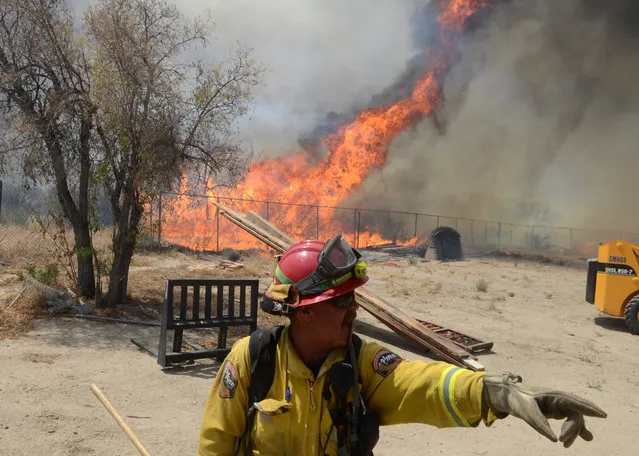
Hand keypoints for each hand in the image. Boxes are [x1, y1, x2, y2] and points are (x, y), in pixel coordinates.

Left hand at [483, 373, 606, 447]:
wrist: (510, 396)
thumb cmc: (518, 400)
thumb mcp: (526, 412)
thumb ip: (540, 424)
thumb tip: (554, 439)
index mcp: (555, 395)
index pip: (576, 402)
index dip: (590, 409)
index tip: (603, 416)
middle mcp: (560, 398)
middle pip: (576, 414)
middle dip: (574, 428)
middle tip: (563, 443)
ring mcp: (560, 404)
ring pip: (575, 418)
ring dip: (573, 432)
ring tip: (565, 445)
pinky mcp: (557, 410)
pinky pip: (571, 420)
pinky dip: (575, 430)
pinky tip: (585, 438)